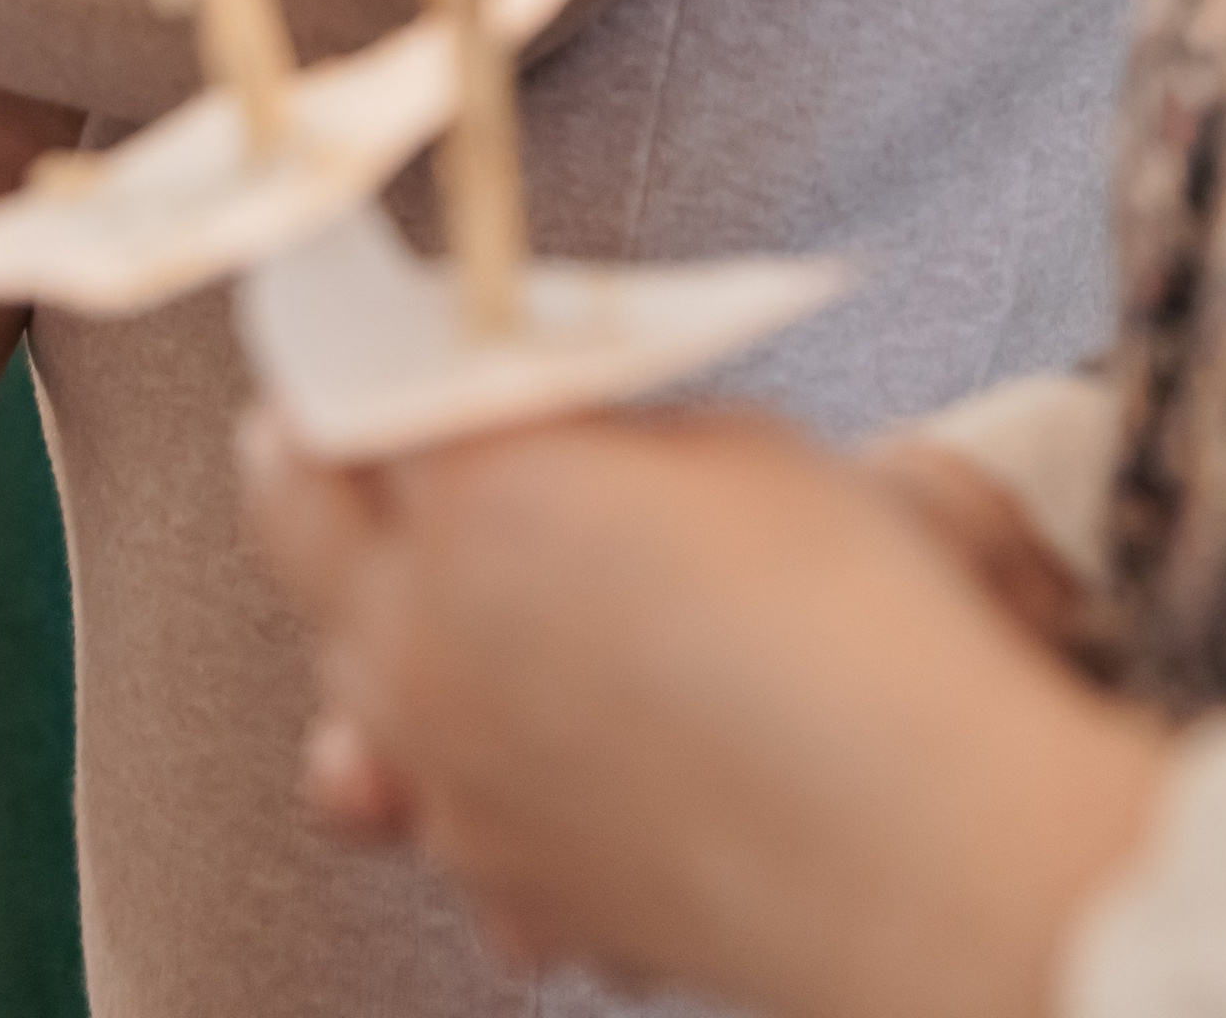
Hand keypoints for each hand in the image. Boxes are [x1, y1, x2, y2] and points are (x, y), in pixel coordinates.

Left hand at [244, 404, 1167, 1017]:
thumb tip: (525, 428)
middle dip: (308, 469)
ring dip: (369, 635)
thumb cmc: (852, 614)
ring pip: (346, 688)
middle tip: (311, 435)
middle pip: (297, 528)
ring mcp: (449, 780)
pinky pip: (441, 820)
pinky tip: (520, 755)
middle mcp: (422, 640)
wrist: (928, 833)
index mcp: (469, 497)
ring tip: (413, 597)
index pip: (344, 397)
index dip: (347, 361)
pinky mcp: (507, 885)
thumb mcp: (718, 450)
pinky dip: (461, 786)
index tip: (353, 340)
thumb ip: (587, 433)